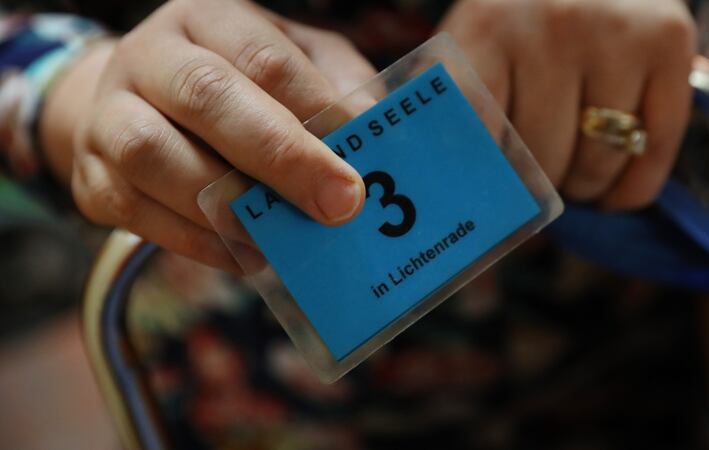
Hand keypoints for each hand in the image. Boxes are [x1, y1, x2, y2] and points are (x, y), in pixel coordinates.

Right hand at [41, 0, 377, 270]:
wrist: (141, 103)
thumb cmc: (240, 86)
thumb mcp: (294, 63)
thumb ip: (335, 90)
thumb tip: (376, 143)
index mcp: (208, 18)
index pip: (264, 58)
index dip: (316, 108)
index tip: (361, 157)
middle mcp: (151, 57)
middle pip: (207, 97)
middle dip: (281, 157)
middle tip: (339, 205)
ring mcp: (109, 115)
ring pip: (154, 157)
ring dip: (229, 206)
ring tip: (286, 238)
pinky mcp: (92, 178)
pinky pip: (138, 216)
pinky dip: (200, 244)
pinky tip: (251, 256)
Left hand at [439, 0, 696, 208]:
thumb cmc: (513, 28)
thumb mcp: (470, 53)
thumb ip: (453, 113)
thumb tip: (446, 194)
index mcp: (487, 27)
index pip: (477, 133)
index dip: (480, 183)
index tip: (480, 210)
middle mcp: (553, 23)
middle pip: (539, 159)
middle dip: (531, 185)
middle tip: (528, 178)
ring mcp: (615, 30)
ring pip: (595, 163)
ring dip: (578, 187)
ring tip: (564, 173)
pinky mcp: (667, 39)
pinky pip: (653, 150)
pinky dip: (629, 189)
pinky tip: (609, 193)